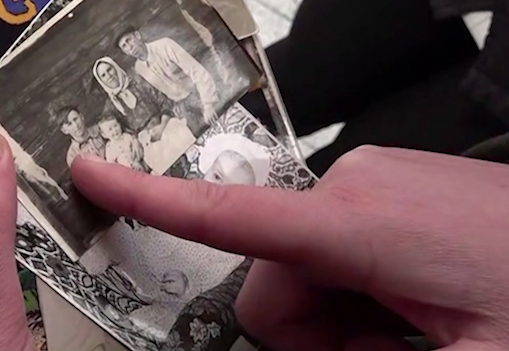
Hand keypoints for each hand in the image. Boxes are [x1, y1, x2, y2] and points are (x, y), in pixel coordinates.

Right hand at [73, 146, 508, 350]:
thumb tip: (280, 335)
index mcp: (362, 220)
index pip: (227, 213)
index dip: (145, 197)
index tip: (87, 173)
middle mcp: (357, 183)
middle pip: (272, 279)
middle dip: (315, 335)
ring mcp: (376, 182)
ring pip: (305, 271)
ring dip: (345, 320)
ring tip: (419, 332)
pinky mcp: (392, 189)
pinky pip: (340, 251)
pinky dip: (365, 295)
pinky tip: (421, 309)